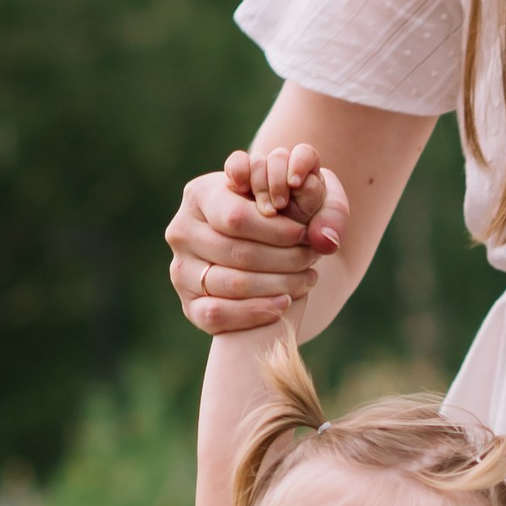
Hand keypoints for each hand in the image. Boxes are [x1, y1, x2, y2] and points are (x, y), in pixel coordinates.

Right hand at [167, 145, 343, 334]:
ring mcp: (181, 271)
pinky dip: (255, 312)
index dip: (275, 230)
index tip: (304, 233)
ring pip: (230, 284)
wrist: (261, 244)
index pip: (236, 217)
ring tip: (306, 279)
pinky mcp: (189, 306)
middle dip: (283, 259)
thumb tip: (324, 239)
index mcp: (199, 194)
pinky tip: (284, 304)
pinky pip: (217, 314)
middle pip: (236, 252)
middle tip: (312, 259)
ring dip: (276, 285)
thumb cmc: (279, 212)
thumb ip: (313, 197)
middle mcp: (181, 231)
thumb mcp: (296, 191)